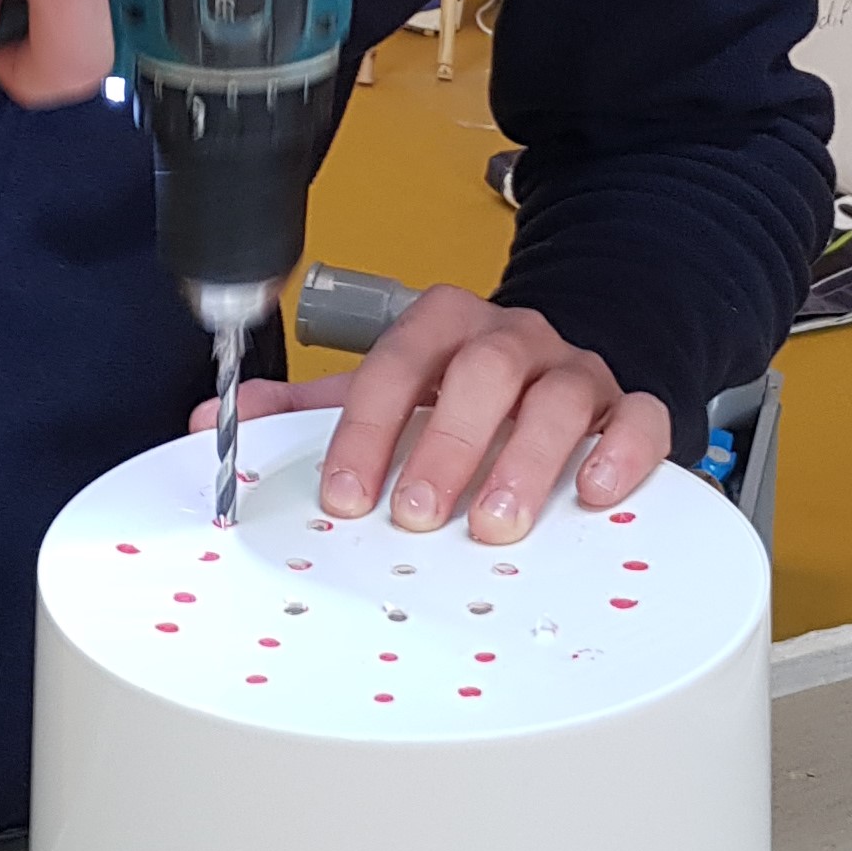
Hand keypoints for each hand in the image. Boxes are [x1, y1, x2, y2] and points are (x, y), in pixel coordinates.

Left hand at [192, 287, 671, 545]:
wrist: (550, 368)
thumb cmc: (458, 393)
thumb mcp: (381, 394)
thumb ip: (302, 411)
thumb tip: (212, 422)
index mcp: (443, 328)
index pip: (399, 360)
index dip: (367, 426)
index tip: (344, 492)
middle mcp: (510, 340)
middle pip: (482, 371)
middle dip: (446, 445)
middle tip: (415, 513)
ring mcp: (573, 371)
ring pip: (559, 396)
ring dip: (525, 460)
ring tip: (496, 522)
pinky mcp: (627, 407)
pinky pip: (638, 418)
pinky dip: (620, 454)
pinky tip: (593, 494)